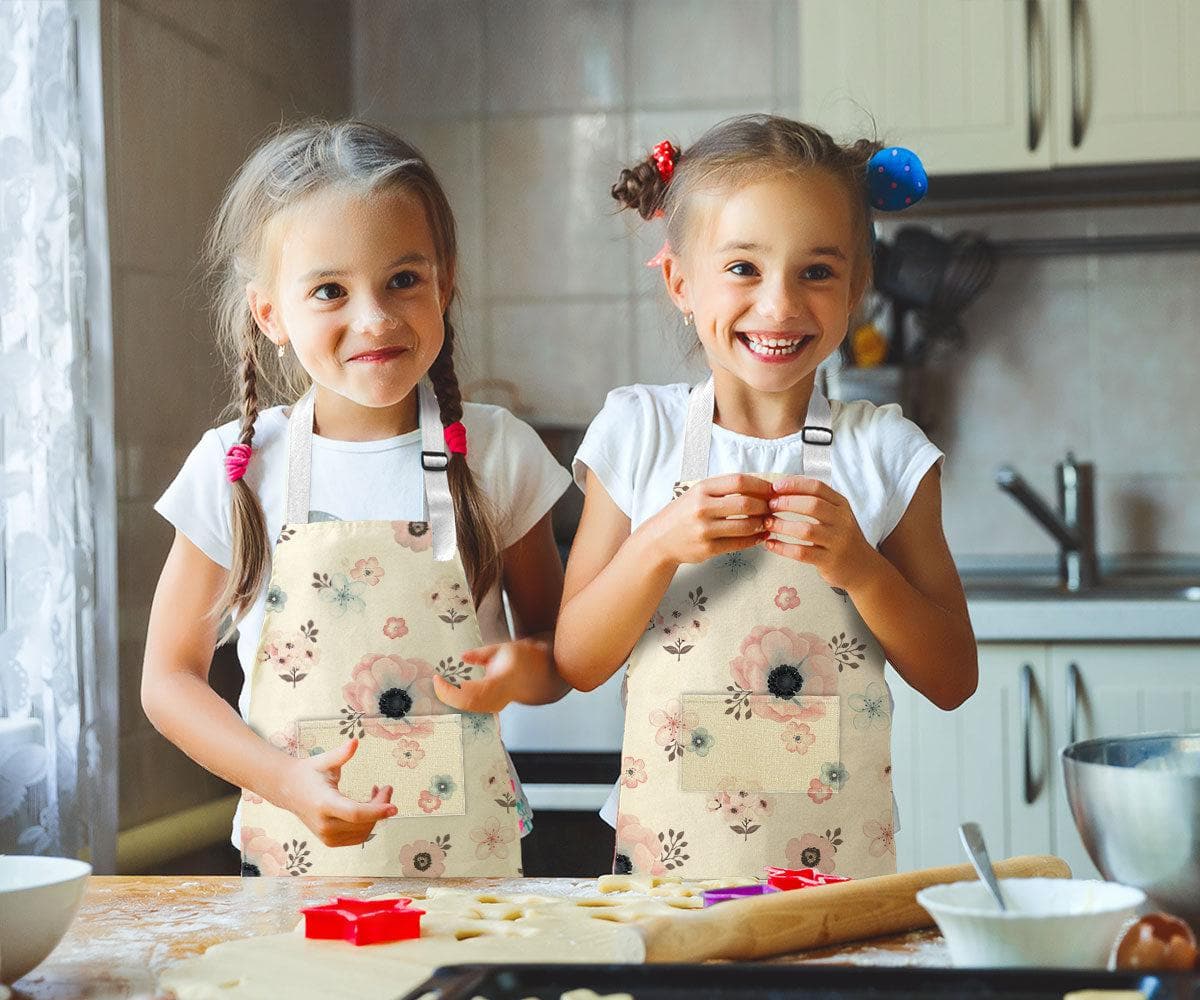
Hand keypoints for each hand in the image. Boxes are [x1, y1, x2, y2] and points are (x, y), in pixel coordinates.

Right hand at [276, 739, 396, 846]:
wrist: (288, 790)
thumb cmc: (308, 773)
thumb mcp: (324, 761)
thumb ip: (340, 754)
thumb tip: (355, 742)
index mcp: (324, 803)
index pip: (355, 813)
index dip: (376, 811)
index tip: (394, 807)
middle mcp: (325, 824)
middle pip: (364, 822)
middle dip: (381, 806)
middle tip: (388, 788)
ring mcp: (327, 836)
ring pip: (364, 831)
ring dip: (376, 815)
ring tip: (378, 794)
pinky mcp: (330, 841)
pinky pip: (357, 837)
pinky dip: (368, 824)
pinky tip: (368, 806)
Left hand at [434, 637, 549, 713]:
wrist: (539, 674)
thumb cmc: (523, 658)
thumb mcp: (503, 648)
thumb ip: (481, 653)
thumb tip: (462, 657)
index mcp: (503, 680)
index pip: (473, 691)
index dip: (453, 688)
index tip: (439, 677)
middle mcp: (500, 697)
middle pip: (468, 704)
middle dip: (447, 695)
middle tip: (435, 682)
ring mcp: (496, 705)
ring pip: (468, 709)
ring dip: (450, 698)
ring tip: (439, 685)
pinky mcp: (491, 708)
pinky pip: (471, 708)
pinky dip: (456, 701)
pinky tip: (447, 691)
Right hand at [639, 473, 772, 569]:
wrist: (659, 540)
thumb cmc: (684, 513)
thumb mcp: (698, 493)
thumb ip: (724, 489)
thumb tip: (761, 488)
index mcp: (701, 489)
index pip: (739, 481)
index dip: (760, 485)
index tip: (772, 490)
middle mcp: (702, 508)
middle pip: (745, 504)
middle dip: (765, 506)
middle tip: (773, 508)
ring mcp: (704, 530)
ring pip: (745, 526)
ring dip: (762, 524)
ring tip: (768, 522)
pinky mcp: (707, 549)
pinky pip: (739, 544)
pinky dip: (754, 540)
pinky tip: (760, 536)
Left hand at [763, 476, 883, 591]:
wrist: (863, 568)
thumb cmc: (841, 538)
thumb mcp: (836, 516)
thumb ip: (816, 503)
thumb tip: (781, 491)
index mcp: (841, 505)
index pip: (817, 487)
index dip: (794, 485)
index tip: (775, 486)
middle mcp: (842, 521)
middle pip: (812, 505)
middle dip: (786, 503)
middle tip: (769, 505)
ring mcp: (837, 542)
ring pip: (806, 530)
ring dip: (782, 525)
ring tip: (767, 523)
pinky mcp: (829, 561)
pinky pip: (802, 553)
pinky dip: (782, 548)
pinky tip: (770, 544)